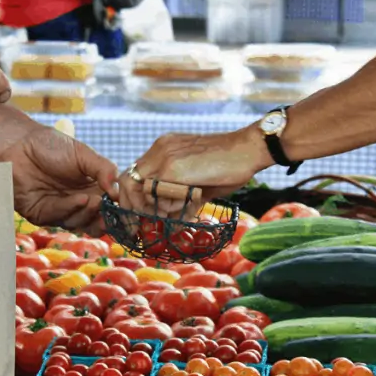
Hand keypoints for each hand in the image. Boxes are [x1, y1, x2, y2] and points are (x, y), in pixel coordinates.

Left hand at [2, 126, 118, 234]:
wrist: (18, 145)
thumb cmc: (50, 146)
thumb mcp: (83, 154)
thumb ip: (103, 169)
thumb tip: (118, 189)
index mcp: (90, 188)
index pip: (108, 206)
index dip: (118, 210)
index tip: (128, 211)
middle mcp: (77, 203)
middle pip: (96, 220)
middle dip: (105, 218)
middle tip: (111, 209)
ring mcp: (60, 211)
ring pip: (80, 223)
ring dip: (89, 213)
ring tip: (94, 200)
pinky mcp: (43, 216)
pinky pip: (60, 218)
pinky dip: (71, 209)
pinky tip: (79, 199)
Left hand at [118, 128, 268, 216]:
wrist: (249, 149)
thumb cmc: (230, 165)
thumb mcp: (198, 181)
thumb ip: (180, 197)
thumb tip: (171, 220)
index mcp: (164, 148)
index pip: (134, 174)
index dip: (132, 198)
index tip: (137, 216)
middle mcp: (159, 149)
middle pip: (126, 180)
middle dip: (130, 207)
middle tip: (136, 226)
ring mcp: (164, 157)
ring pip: (139, 189)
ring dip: (149, 209)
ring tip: (170, 215)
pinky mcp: (173, 168)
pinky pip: (157, 194)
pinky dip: (164, 207)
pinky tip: (181, 208)